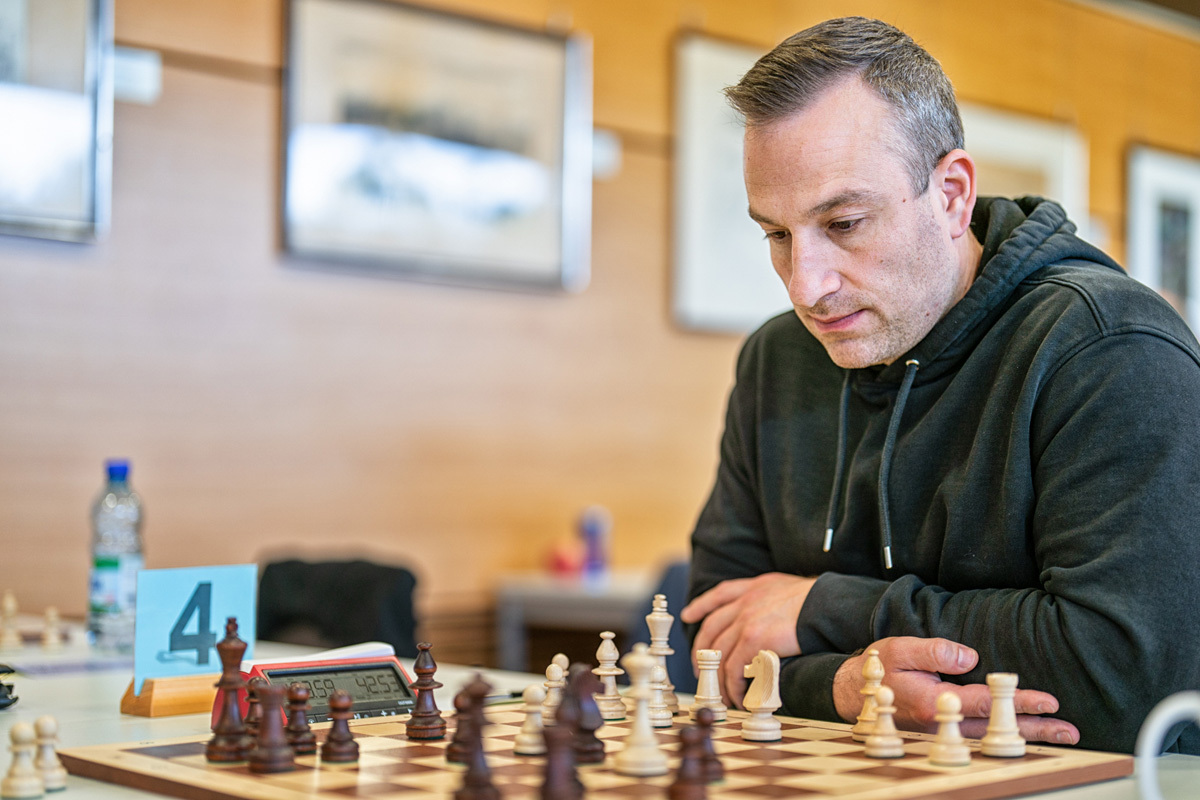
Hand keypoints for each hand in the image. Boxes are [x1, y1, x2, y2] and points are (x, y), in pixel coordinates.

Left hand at [680, 573, 815, 708]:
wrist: (825, 605)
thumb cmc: (815, 600)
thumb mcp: (786, 587)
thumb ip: (769, 597)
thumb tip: (769, 614)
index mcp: (752, 588)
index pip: (719, 594)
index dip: (701, 605)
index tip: (688, 615)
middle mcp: (744, 603)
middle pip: (711, 630)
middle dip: (701, 653)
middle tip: (701, 671)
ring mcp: (745, 620)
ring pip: (719, 654)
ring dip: (719, 679)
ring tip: (722, 694)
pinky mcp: (752, 639)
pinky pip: (734, 668)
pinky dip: (733, 686)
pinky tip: (738, 696)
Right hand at [832, 636, 1079, 744]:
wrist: (854, 694)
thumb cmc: (879, 670)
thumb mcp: (899, 649)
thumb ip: (934, 651)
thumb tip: (970, 657)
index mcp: (934, 703)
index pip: (987, 702)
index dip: (1020, 700)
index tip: (1050, 701)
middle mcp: (944, 723)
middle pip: (998, 727)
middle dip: (1035, 729)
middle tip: (1070, 731)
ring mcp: (945, 731)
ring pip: (994, 736)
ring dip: (1028, 737)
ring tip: (1060, 735)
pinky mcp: (945, 731)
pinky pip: (983, 736)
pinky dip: (1007, 737)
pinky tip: (1027, 736)